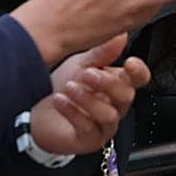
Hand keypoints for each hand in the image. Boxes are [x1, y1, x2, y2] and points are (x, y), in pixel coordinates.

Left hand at [29, 33, 150, 155]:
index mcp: (118, 84)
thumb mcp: (81, 64)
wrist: (36, 111)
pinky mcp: (90, 140)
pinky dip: (73, 112)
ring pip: (109, 114)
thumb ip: (102, 53)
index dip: (139, 72)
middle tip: (87, 74)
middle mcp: (116, 106)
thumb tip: (121, 36)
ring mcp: (104, 125)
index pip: (140, 79)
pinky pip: (88, 128)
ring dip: (88, 99)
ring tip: (69, 88)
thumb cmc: (63, 86)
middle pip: (127, 96)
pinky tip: (60, 100)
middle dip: (107, 83)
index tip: (129, 62)